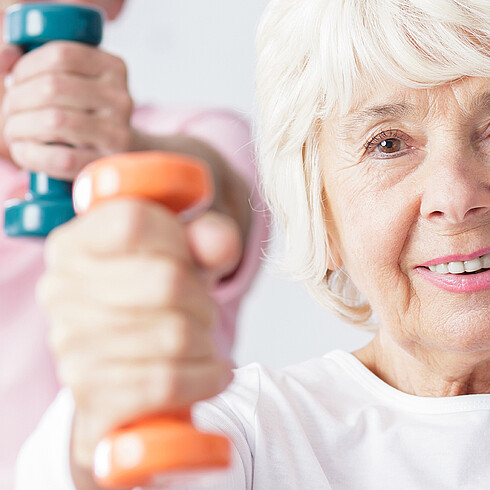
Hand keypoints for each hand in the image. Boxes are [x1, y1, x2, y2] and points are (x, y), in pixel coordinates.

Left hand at [2, 41, 132, 179]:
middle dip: (17, 99)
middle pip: (54, 87)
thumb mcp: (69, 82)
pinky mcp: (106, 162)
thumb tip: (8, 54)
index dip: (26, 67)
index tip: (14, 82)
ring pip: (55, 121)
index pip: (62, 55)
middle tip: (9, 110)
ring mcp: (118, 133)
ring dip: (20, 126)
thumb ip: (37, 64)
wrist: (113, 153)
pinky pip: (61, 158)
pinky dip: (32, 154)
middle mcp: (121, 99)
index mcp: (113, 68)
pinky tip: (24, 151)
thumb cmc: (81, 114)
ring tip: (14, 130)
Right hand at [37, 200, 240, 468]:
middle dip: (202, 298)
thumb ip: (207, 238)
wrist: (129, 367)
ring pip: (174, 336)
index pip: (133, 222)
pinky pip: (167, 383)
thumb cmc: (155, 300)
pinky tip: (213, 372)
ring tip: (202, 339)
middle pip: (165, 280)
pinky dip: (206, 378)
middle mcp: (61, 290)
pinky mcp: (91, 395)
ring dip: (206, 340)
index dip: (178, 239)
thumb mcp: (183, 257)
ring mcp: (70, 346)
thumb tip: (218, 242)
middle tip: (204, 309)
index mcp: (76, 243)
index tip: (189, 257)